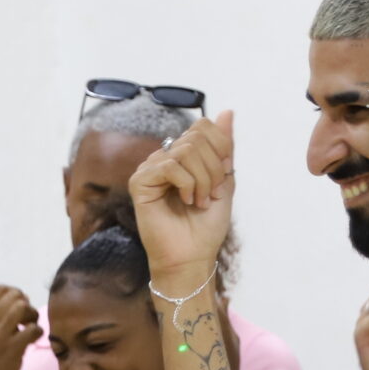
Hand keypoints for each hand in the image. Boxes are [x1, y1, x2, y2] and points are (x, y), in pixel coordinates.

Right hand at [0, 286, 43, 369]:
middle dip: (26, 305)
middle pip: (15, 296)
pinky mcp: (12, 348)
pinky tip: (33, 340)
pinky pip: (33, 329)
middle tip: (27, 320)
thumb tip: (21, 299)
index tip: (18, 309)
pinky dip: (38, 332)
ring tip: (30, 329)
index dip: (16, 294)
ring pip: (23, 307)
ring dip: (33, 316)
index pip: (1, 289)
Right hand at [129, 109, 235, 285]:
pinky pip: (169, 166)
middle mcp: (165, 158)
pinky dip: (187, 184)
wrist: (192, 258)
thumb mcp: (224, 181)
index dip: (221, 147)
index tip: (223, 178)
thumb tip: (227, 111)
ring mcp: (151, 169)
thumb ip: (225, 148)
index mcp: (183, 156)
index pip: (203, 127)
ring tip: (199, 202)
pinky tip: (186, 201)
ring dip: (203, 179)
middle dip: (214, 168)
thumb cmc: (205, 226)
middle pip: (196, 137)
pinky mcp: (140, 182)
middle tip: (211, 195)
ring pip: (185, 150)